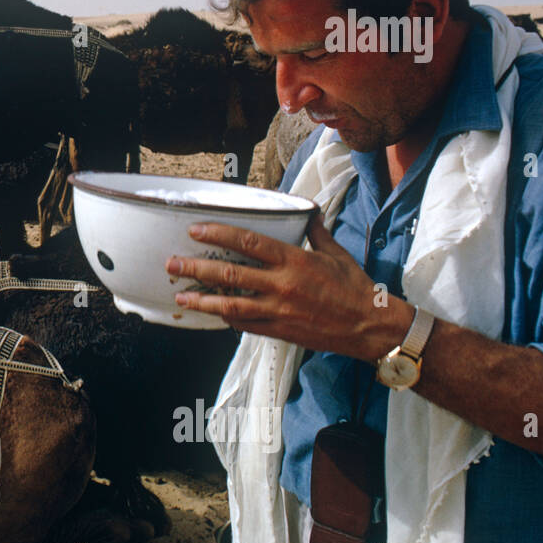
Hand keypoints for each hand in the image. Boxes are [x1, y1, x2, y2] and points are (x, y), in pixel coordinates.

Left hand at [165, 214, 411, 361]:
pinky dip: (227, 319)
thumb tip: (307, 210)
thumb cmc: (355, 287)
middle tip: (173, 263)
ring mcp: (278, 311)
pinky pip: (246, 325)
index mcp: (294, 261)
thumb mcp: (336, 253)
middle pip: (230, 275)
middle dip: (197, 269)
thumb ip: (315, 231)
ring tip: (180, 296)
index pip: (248, 243)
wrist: (370, 326)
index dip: (219, 235)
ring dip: (202, 300)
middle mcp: (282, 286)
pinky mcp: (279, 331)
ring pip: (231, 306)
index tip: (196, 231)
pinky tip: (212, 313)